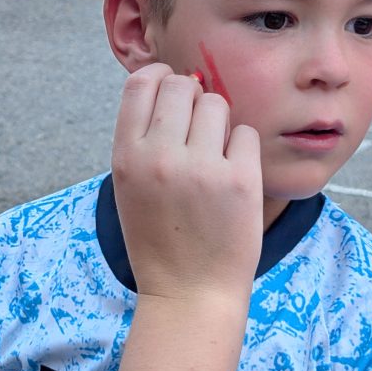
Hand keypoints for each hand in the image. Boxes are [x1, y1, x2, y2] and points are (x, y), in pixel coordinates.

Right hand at [112, 63, 262, 301]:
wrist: (190, 293)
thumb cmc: (159, 237)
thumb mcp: (129, 185)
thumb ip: (142, 137)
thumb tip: (172, 82)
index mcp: (126, 156)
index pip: (141, 83)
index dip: (159, 76)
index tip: (170, 87)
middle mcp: (160, 157)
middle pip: (182, 85)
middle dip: (193, 96)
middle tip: (196, 127)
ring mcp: (201, 169)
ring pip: (217, 104)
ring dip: (218, 122)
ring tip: (213, 155)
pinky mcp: (240, 181)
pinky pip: (245, 133)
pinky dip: (241, 149)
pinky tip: (231, 175)